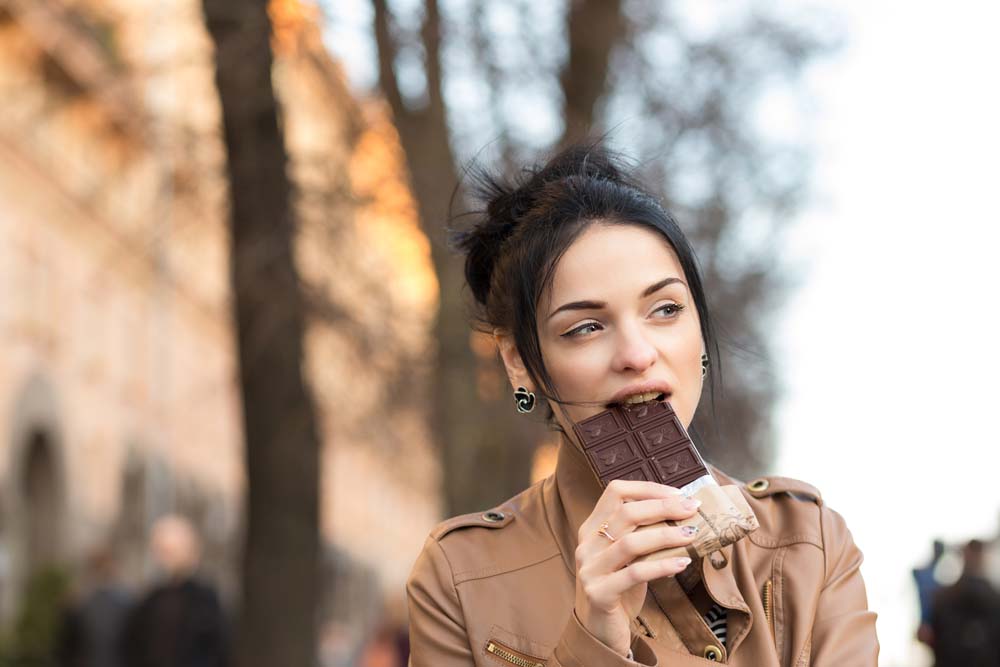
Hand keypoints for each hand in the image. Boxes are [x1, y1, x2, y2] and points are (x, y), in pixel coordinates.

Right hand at [573, 480, 700, 655]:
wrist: (599, 630)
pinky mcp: (599, 593)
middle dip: (664, 507)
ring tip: (692, 534)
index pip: (616, 492)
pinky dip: (662, 566)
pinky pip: (635, 574)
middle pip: (626, 512)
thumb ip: (644, 535)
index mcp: (591, 527)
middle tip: (692, 508)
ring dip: (666, 535)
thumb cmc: (620, 588)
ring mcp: (590, 568)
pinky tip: (682, 564)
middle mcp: (587, 544)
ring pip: (630, 542)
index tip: (679, 494)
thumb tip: (684, 515)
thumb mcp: (629, 557)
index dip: (648, 489)